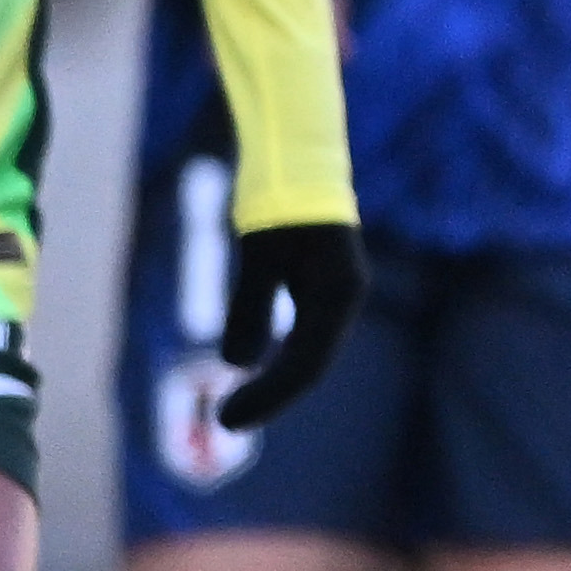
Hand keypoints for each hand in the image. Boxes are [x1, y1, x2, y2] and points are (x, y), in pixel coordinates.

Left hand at [216, 218, 367, 434]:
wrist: (296, 151)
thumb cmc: (278, 197)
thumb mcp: (258, 253)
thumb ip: (250, 306)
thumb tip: (237, 364)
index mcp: (339, 293)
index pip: (307, 364)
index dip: (268, 396)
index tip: (227, 420)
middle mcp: (344, 297)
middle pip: (311, 363)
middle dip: (271, 395)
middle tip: (226, 420)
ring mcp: (335, 292)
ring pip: (308, 351)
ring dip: (275, 381)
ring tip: (238, 405)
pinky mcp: (320, 284)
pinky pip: (302, 334)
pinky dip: (277, 356)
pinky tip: (251, 366)